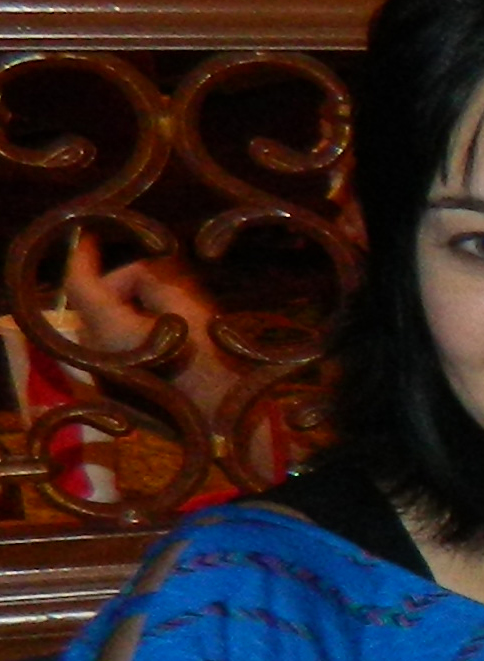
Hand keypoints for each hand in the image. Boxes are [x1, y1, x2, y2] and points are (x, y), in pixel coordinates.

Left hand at [64, 233, 255, 418]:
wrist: (224, 426)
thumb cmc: (213, 366)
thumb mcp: (191, 311)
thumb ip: (158, 281)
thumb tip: (146, 268)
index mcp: (109, 331)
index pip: (81, 284)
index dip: (84, 256)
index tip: (92, 234)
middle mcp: (95, 352)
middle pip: (96, 302)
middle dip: (124, 286)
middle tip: (166, 284)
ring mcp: (101, 372)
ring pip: (103, 323)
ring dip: (129, 308)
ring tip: (172, 314)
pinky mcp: (113, 387)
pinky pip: (111, 345)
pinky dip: (131, 331)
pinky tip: (165, 340)